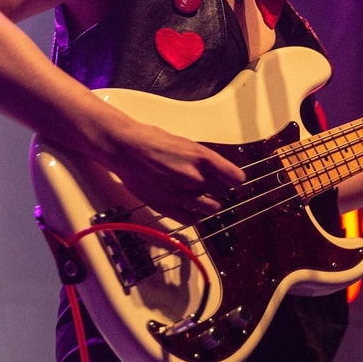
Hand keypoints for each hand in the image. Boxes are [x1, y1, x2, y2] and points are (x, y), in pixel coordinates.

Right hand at [103, 119, 246, 220]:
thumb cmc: (152, 141)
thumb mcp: (187, 144)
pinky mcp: (168, 206)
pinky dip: (193, 215)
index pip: (236, 178)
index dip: (234, 180)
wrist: (126, 148)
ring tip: (198, 196)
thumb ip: (205, 160)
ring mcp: (182, 193)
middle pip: (224, 193)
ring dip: (208, 203)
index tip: (232, 181)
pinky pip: (192, 219)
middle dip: (218, 190)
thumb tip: (220, 172)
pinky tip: (187, 206)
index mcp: (202, 157)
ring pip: (212, 208)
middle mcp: (195, 177)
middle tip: (207, 185)